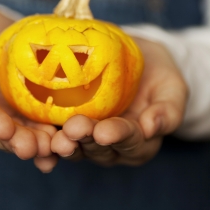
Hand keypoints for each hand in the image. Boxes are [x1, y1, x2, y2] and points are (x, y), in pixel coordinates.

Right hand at [0, 3, 57, 172]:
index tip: (4, 128)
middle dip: (15, 141)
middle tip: (34, 148)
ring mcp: (1, 120)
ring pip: (16, 137)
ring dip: (34, 145)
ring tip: (51, 149)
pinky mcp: (22, 118)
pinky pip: (33, 131)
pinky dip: (47, 139)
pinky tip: (61, 145)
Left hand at [51, 38, 187, 165]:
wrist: (133, 61)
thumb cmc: (157, 75)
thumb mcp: (171, 88)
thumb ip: (168, 110)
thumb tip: (153, 127)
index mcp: (139, 142)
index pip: (130, 141)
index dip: (118, 136)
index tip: (106, 130)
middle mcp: (112, 147)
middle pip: (99, 147)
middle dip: (86, 139)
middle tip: (74, 128)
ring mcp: (88, 140)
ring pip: (77, 146)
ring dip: (65, 143)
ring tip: (56, 135)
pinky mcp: (67, 128)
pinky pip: (57, 136)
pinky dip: (47, 138)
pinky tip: (37, 135)